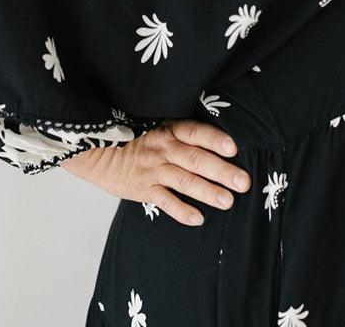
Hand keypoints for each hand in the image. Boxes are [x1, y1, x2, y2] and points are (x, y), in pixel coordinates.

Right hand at [60, 118, 250, 225]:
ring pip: (184, 181)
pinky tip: (198, 219)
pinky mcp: (143, 189)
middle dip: (221, 171)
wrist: (101, 153)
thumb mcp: (159, 127)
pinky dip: (181, 211)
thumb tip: (222, 141)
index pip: (196, 133)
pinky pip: (165, 201)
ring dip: (207, 191)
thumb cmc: (139, 139)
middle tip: (243, 182)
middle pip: (196, 159)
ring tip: (228, 201)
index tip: (234, 149)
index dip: (214, 140)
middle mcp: (164, 148)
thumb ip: (184, 134)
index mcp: (170, 129)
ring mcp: (154, 169)